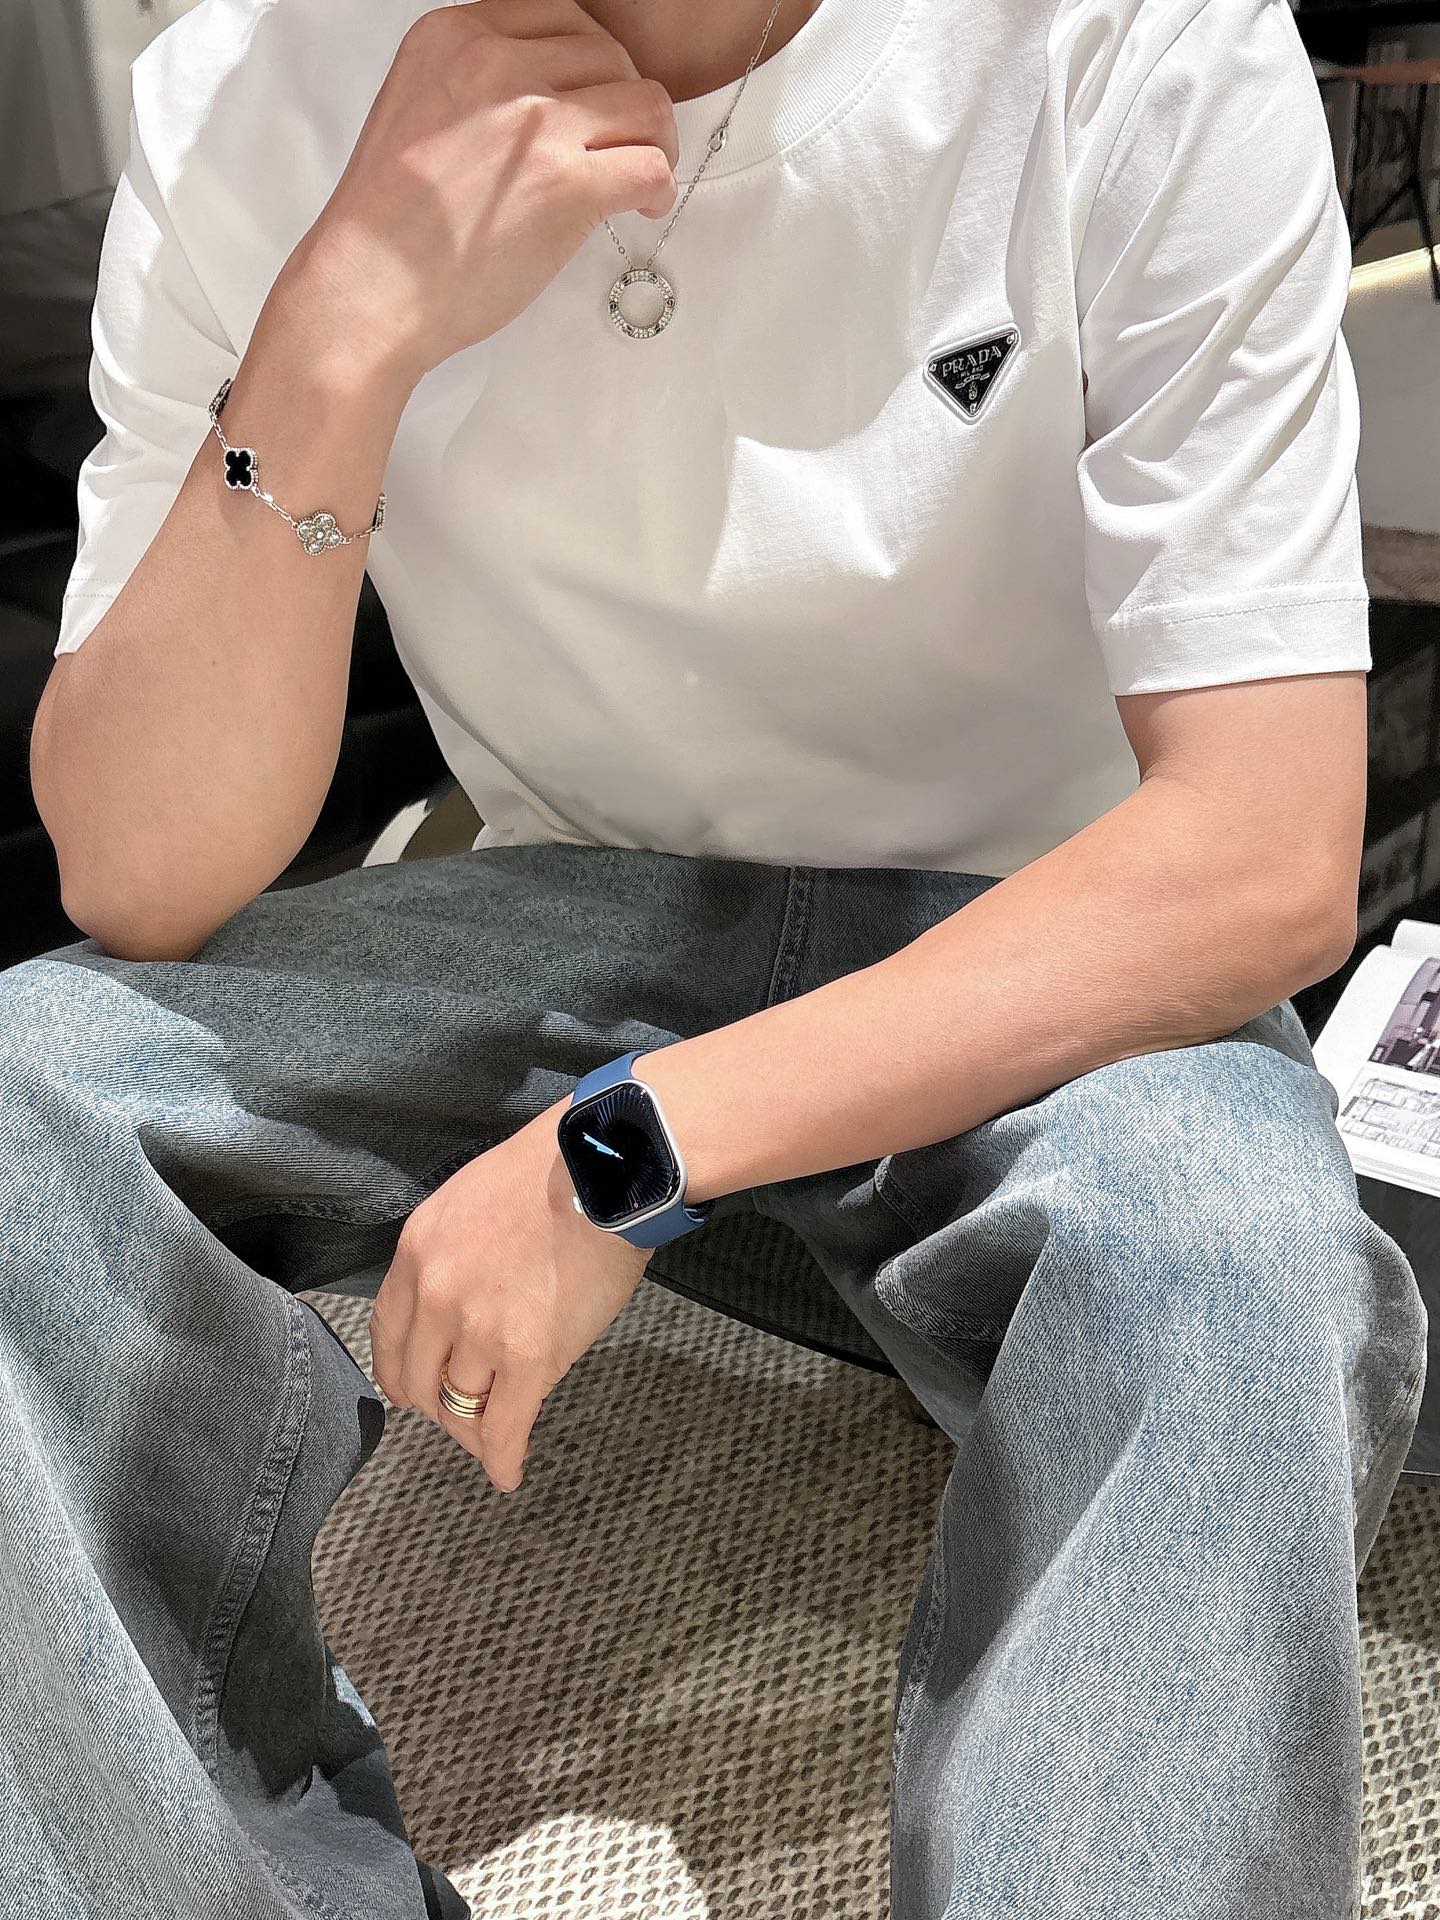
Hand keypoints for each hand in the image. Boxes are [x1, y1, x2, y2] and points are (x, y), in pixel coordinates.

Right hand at [288, 0, 679, 381]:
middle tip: (622, 143)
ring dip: (655, 140)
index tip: (591, 101)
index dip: (589, 62)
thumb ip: (477, 87)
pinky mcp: (566, 185)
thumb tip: (547, 101)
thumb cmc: (388, 225)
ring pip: (644, 102)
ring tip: (640, 177)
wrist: (370, 288)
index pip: (558, 16)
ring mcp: (535, 123)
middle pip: (607, 54)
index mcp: (455, 36)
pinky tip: (645, 206)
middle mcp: (497, 64)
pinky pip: (650, 165)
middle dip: (625, 100)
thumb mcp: (417, 108)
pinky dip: (660, 187)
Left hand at [368, 1101, 651, 1492]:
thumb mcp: (470, 1202)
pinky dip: (503, 1457)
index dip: (399, 1373)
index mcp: (417, 1253)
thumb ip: (449, 1257)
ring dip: (476, 1430)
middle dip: (438, 1406)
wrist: (603, 1167)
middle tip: (460, 1418)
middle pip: (422, 1378)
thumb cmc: (551, 1171)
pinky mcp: (528, 1356)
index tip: (409, 1392)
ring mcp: (479, 1329)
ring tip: (493, 1439)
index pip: (388, 1335)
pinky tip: (508, 1472)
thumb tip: (457, 1308)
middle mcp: (436, 1296)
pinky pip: (506, 1426)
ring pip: (462, 1406)